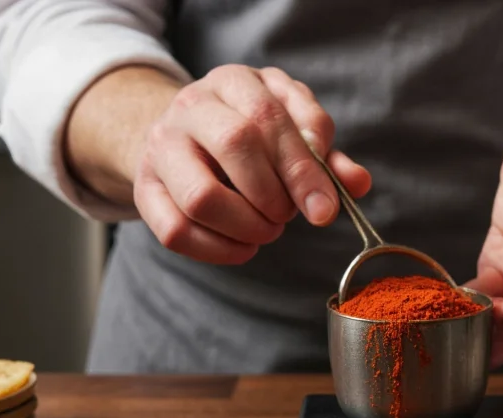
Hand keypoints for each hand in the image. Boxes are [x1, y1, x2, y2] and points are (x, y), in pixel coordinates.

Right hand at [133, 66, 370, 263]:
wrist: (185, 137)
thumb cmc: (251, 136)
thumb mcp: (292, 130)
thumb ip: (326, 157)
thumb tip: (357, 183)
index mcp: (234, 81)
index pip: (270, 119)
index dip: (303, 169)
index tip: (324, 209)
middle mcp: (190, 106)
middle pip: (234, 146)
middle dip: (274, 196)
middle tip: (287, 215)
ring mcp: (161, 148)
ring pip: (201, 197)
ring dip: (247, 226)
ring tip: (266, 230)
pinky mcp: (145, 190)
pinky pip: (177, 231)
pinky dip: (220, 251)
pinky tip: (244, 247)